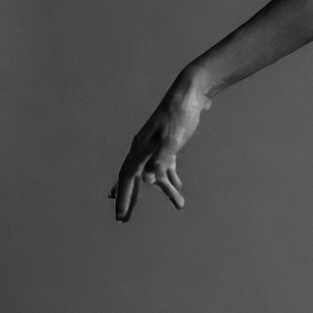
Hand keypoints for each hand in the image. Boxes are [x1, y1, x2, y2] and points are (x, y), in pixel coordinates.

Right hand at [112, 74, 209, 221]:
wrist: (191, 93)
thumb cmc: (179, 115)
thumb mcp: (172, 139)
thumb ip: (161, 161)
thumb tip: (147, 181)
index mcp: (141, 149)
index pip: (127, 178)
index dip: (123, 197)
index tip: (121, 216)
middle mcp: (144, 149)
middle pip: (134, 179)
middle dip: (131, 199)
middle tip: (124, 219)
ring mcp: (156, 146)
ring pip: (155, 174)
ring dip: (165, 190)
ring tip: (179, 204)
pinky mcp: (169, 143)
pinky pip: (167, 166)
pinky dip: (172, 178)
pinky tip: (179, 189)